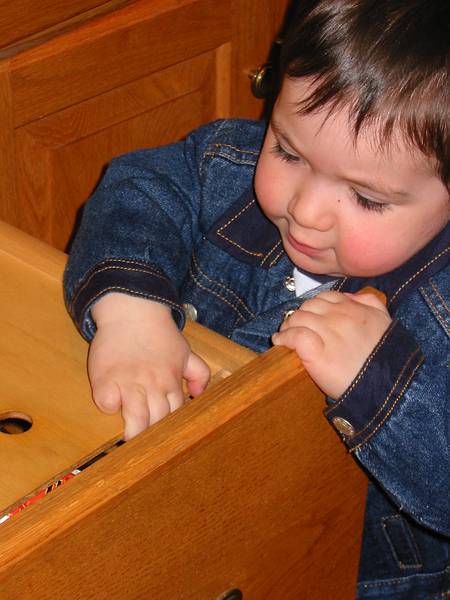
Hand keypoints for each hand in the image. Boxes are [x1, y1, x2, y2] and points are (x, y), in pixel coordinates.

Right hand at [89, 293, 209, 438]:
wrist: (133, 311)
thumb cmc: (159, 333)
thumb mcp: (185, 351)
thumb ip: (198, 373)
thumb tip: (199, 394)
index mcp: (172, 381)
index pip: (175, 415)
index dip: (171, 428)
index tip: (164, 436)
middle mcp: (152, 384)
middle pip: (157, 421)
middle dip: (153, 436)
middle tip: (145, 445)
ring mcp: (128, 382)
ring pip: (135, 418)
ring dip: (133, 431)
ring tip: (130, 439)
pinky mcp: (105, 378)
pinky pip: (107, 402)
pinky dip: (108, 406)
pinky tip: (110, 403)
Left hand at [272, 290, 391, 398]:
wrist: (387, 386)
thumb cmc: (385, 358)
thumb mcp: (385, 322)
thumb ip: (370, 302)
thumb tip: (349, 297)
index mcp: (354, 309)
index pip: (325, 297)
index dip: (314, 307)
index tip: (310, 317)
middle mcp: (340, 316)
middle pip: (308, 306)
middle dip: (300, 315)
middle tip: (295, 328)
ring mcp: (328, 332)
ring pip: (298, 318)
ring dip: (288, 326)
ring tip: (286, 336)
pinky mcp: (316, 352)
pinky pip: (295, 335)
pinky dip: (284, 338)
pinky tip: (280, 343)